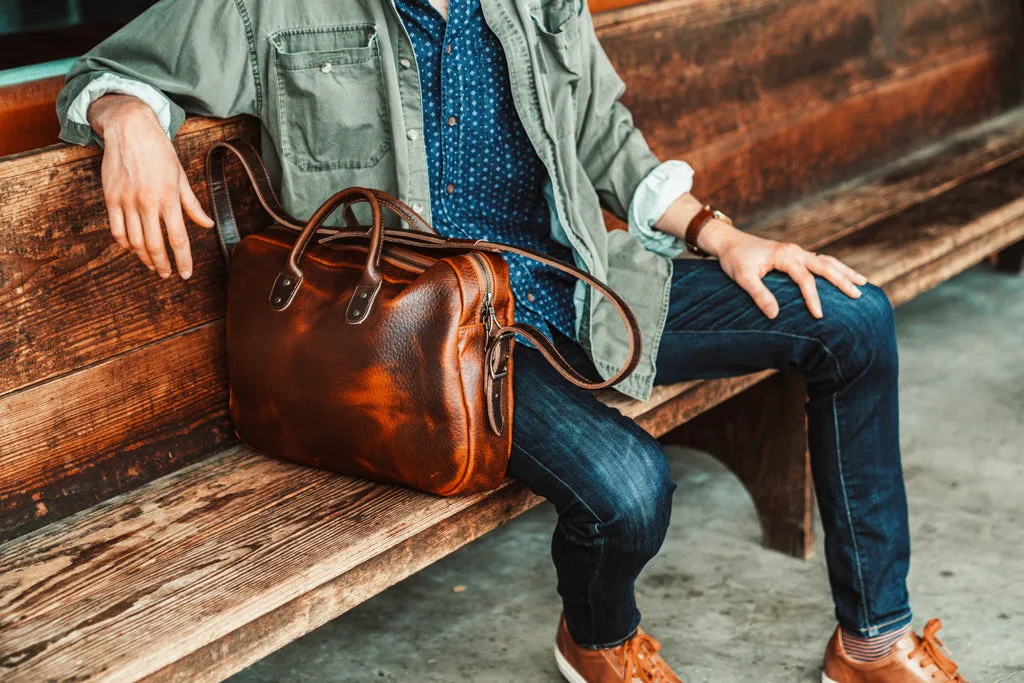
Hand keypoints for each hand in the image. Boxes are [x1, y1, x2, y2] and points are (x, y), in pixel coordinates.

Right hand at [88, 94, 214, 278]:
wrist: (130, 128)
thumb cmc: (160, 151)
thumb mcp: (181, 176)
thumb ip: (193, 204)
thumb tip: (208, 224)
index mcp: (169, 198)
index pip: (178, 239)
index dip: (183, 260)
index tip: (186, 274)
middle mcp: (148, 202)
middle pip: (155, 245)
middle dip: (163, 264)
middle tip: (167, 274)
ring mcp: (127, 201)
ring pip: (134, 241)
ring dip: (144, 257)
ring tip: (153, 265)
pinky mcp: (111, 198)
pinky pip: (117, 230)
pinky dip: (125, 244)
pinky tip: (133, 248)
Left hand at [699, 219, 868, 318]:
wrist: (728, 242)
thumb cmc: (734, 259)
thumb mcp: (743, 278)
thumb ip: (759, 295)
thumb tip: (775, 315)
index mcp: (785, 255)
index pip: (805, 279)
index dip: (813, 298)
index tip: (819, 315)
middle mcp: (795, 251)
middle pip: (826, 265)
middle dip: (843, 280)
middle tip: (859, 294)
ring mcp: (797, 252)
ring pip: (827, 261)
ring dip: (844, 271)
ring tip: (863, 283)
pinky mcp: (794, 255)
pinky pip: (820, 261)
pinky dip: (834, 268)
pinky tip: (842, 276)